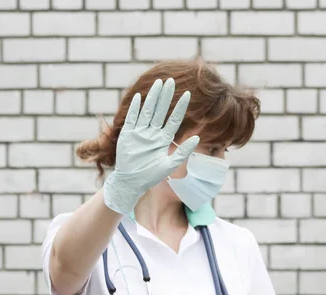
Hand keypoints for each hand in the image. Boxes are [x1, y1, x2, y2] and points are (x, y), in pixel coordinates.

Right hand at [103, 78, 199, 214]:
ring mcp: (139, 132)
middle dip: (166, 96)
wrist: (130, 183)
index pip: (174, 119)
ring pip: (147, 111)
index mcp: (163, 139)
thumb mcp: (169, 165)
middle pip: (160, 110)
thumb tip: (197, 138)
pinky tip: (139, 96)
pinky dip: (135, 108)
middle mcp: (152, 133)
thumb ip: (183, 152)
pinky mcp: (127, 135)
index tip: (187, 94)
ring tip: (159, 83)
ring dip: (153, 97)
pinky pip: (132, 118)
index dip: (180, 107)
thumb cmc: (150, 177)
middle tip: (171, 81)